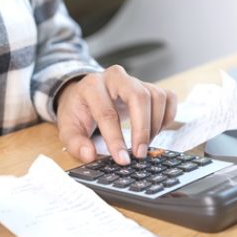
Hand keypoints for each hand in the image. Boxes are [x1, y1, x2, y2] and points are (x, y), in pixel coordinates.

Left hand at [56, 65, 177, 164]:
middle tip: (139, 153)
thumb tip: (89, 155)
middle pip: (138, 96)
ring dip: (154, 125)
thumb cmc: (79, 111)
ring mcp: (135, 80)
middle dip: (142, 129)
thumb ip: (75, 143)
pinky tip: (154, 132)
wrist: (85, 95)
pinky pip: (168, 98)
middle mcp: (115, 77)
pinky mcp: (149, 86)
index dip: (116, 139)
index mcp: (92, 86)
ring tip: (144, 145)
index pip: (107, 113)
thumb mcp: (68, 128)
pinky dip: (166, 117)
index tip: (122, 159)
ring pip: (156, 97)